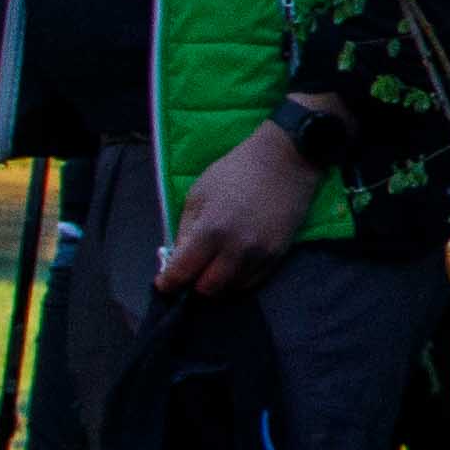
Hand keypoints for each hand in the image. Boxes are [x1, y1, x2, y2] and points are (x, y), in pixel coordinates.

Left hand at [160, 120, 322, 292]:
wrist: (285, 160)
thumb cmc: (235, 171)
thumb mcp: (198, 194)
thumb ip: (185, 230)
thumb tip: (179, 257)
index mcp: (209, 230)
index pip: (182, 272)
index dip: (168, 283)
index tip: (164, 284)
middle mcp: (235, 249)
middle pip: (207, 288)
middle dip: (193, 285)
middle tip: (191, 273)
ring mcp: (259, 254)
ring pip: (231, 288)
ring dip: (218, 283)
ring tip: (213, 268)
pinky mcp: (278, 254)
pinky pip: (253, 281)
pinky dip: (238, 278)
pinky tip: (233, 265)